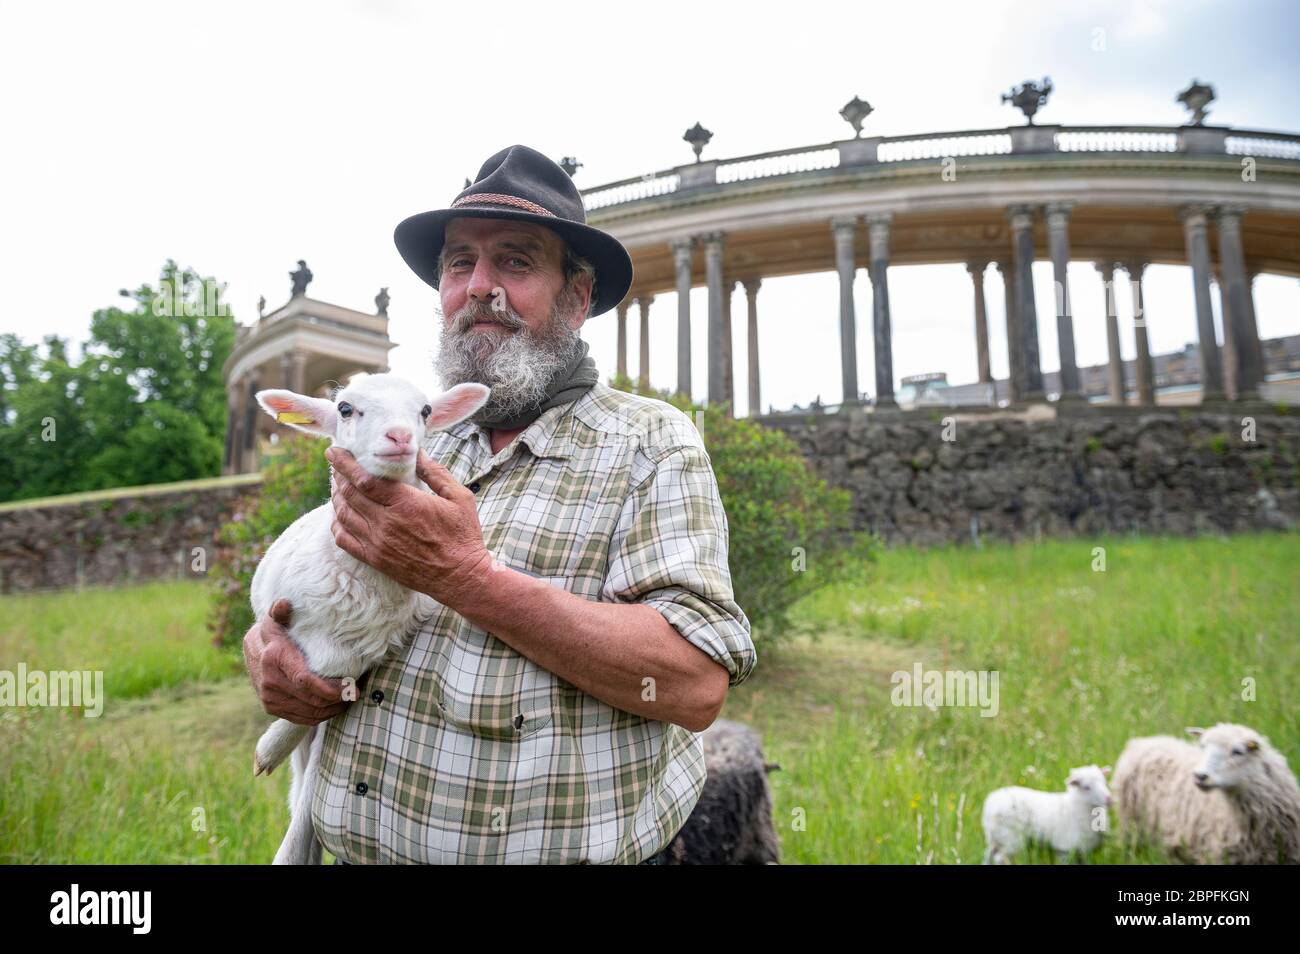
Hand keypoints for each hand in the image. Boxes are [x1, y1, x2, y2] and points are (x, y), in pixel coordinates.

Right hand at [242, 599, 348, 725]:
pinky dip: (320, 716)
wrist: (254, 647)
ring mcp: (269, 697)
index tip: (352, 686)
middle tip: (356, 692)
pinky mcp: (271, 707)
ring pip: (309, 712)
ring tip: (349, 698)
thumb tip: (284, 604)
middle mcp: (269, 681)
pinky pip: (301, 719)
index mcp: (274, 657)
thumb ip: (282, 610)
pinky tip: (334, 707)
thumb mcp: (279, 617)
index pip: (306, 680)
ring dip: (333, 709)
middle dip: (338, 698)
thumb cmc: (277, 629)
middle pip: (312, 699)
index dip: (332, 688)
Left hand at [326, 447, 491, 605]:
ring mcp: (378, 543)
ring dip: (337, 497)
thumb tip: (417, 452)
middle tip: (336, 464)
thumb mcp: (459, 497)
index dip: (346, 464)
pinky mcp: (375, 559)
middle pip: (350, 494)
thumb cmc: (463, 535)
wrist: (461, 577)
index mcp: (406, 503)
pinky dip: (337, 524)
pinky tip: (339, 515)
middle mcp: (386, 522)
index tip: (335, 451)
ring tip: (338, 485)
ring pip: (343, 515)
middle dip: (339, 476)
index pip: (364, 479)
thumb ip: (436, 473)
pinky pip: (344, 540)